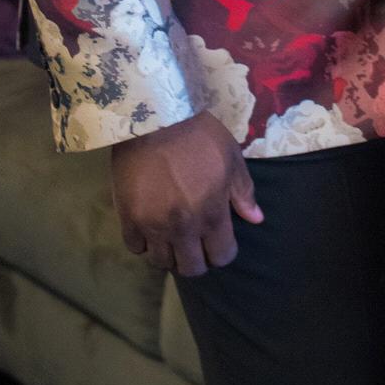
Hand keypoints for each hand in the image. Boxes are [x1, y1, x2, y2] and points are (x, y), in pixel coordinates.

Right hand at [110, 109, 262, 277]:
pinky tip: (149, 227)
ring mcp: (153, 225)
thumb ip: (243, 192)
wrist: (155, 117)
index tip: (218, 242)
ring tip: (171, 237)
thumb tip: (256, 219)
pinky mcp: (128, 218)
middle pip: (192, 268)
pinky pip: (135, 247)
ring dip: (170, 253)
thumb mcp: (231, 157)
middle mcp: (184, 227)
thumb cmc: (199, 134)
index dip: (223, 252)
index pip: (222, 256)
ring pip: (162, 262)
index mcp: (213, 213)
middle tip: (195, 244)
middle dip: (197, 260)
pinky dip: (144, 242)